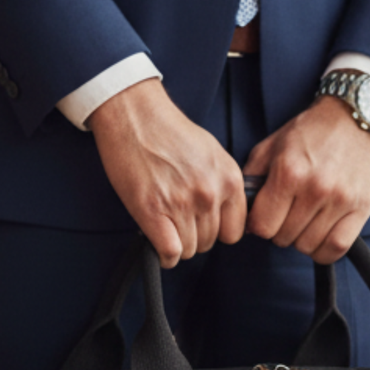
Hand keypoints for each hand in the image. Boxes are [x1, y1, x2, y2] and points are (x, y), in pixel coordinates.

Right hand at [88, 79, 246, 266]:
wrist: (134, 113)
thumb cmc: (168, 131)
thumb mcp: (211, 154)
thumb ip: (222, 184)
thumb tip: (224, 215)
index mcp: (229, 178)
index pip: (234, 231)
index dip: (216, 231)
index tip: (202, 224)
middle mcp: (211, 193)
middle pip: (209, 242)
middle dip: (193, 235)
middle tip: (176, 218)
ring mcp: (183, 203)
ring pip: (189, 249)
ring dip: (176, 243)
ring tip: (164, 223)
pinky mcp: (154, 211)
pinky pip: (170, 252)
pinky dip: (165, 255)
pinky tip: (158, 243)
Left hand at [243, 95, 369, 263]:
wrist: (357, 116)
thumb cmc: (312, 131)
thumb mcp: (273, 145)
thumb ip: (252, 178)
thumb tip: (242, 211)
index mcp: (289, 172)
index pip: (262, 226)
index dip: (259, 225)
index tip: (265, 217)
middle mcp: (315, 188)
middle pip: (284, 238)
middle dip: (280, 231)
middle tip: (287, 215)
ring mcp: (340, 200)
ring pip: (308, 246)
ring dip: (302, 239)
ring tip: (305, 221)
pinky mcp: (361, 208)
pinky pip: (336, 248)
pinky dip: (324, 250)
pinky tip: (321, 236)